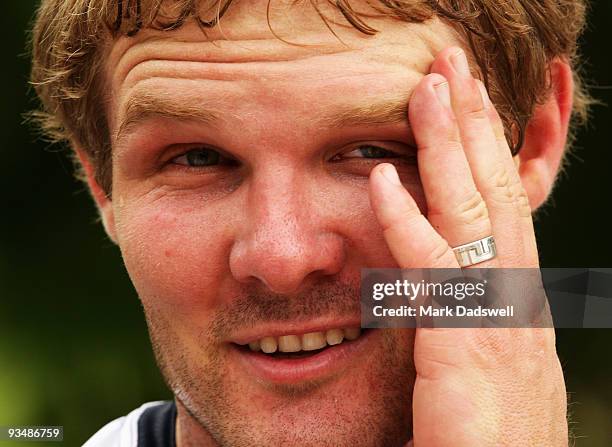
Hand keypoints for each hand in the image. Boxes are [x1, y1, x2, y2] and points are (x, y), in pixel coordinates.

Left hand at [368, 47, 567, 445]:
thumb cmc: (489, 437)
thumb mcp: (486, 364)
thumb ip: (468, 320)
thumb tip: (439, 288)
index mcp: (517, 298)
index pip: (510, 205)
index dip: (493, 148)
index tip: (472, 103)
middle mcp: (517, 296)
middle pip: (497, 189)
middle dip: (476, 122)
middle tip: (454, 64)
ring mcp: (498, 316)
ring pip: (474, 209)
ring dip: (449, 143)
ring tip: (432, 84)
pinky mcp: (464, 345)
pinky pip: (431, 269)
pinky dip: (405, 219)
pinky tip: (381, 177)